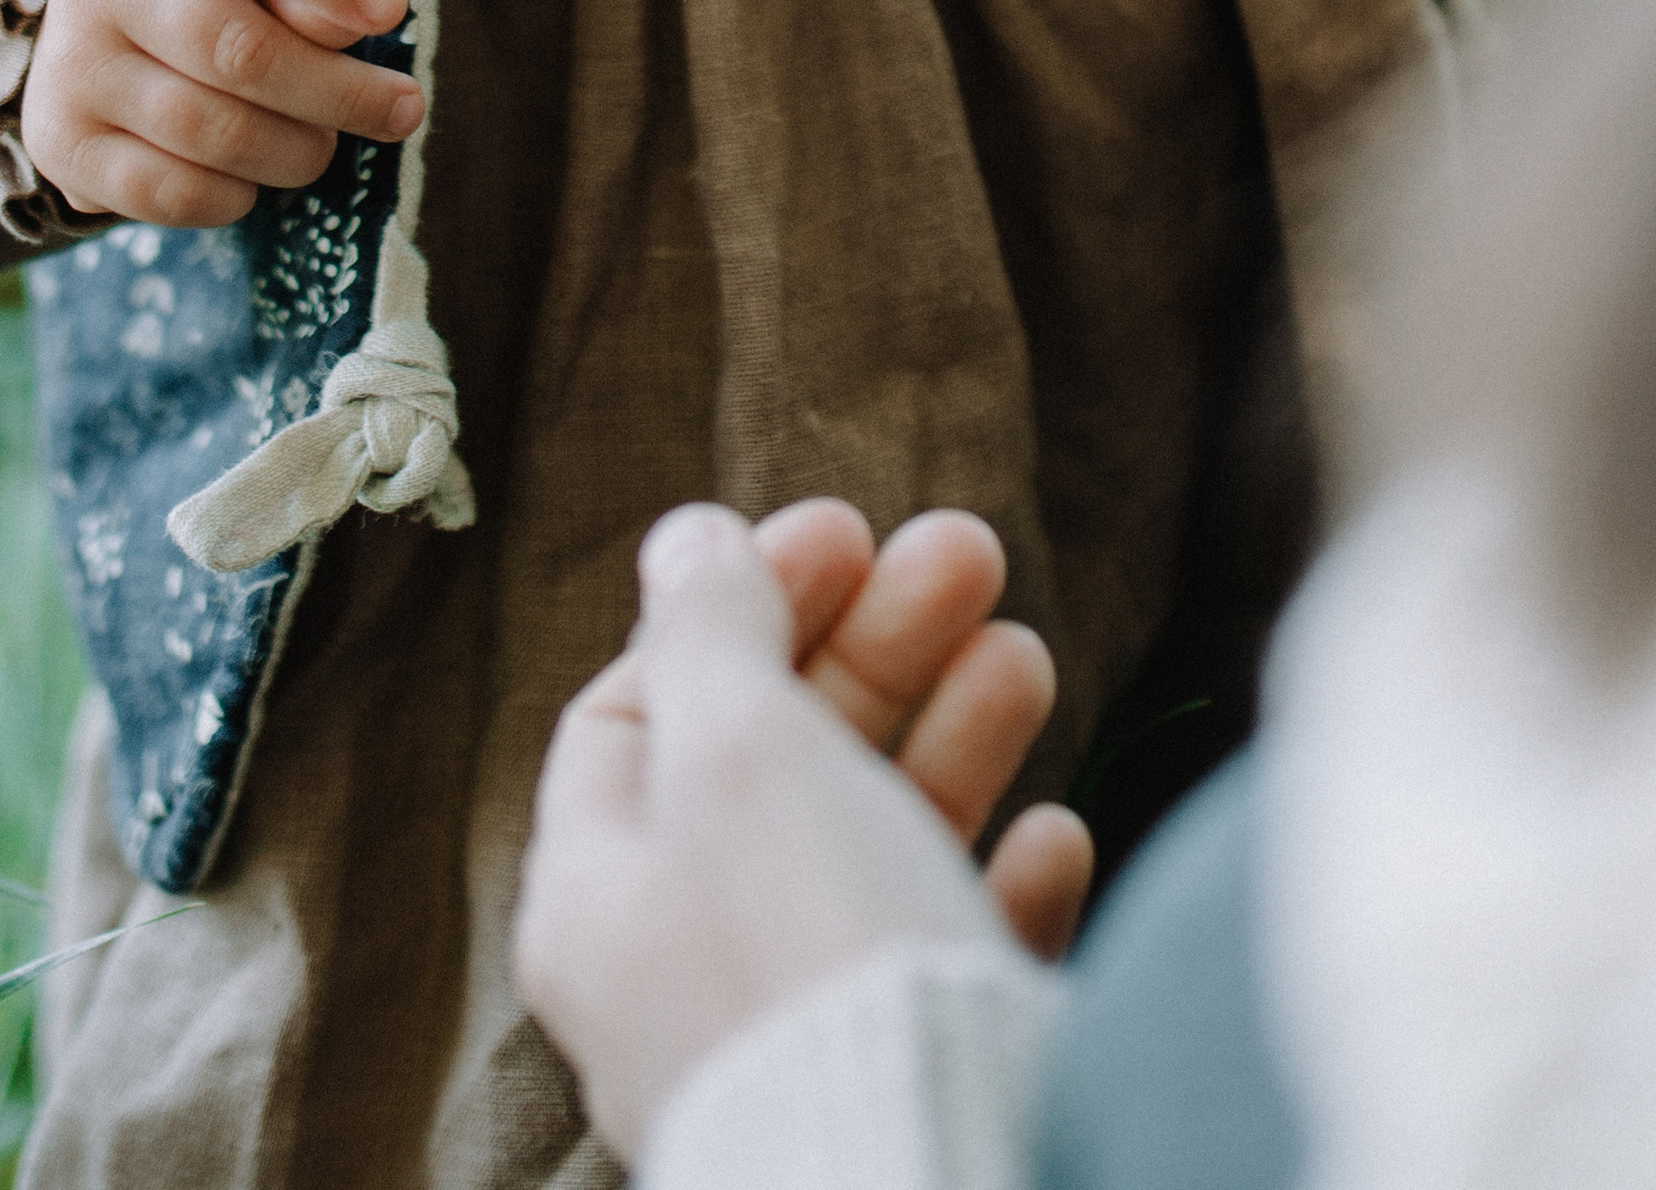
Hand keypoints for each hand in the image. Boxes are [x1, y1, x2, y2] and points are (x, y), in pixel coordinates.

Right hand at [23, 0, 420, 226]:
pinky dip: (233, 195)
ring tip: (323, 145)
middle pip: (235, 46)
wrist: (93, 29)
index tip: (393, 7)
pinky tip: (252, 177)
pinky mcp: (63, 144)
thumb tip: (356, 26)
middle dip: (337, 90)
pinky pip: (169, 190)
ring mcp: (69, 65)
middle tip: (402, 109)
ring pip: (209, 128)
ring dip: (294, 150)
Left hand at [516, 505, 1085, 1161]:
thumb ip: (708, 631)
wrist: (934, 1174)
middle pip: (774, 763)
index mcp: (601, 897)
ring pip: (873, 846)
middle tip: (971, 554)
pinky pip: (951, 959)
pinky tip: (1054, 834)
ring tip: (1025, 655)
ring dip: (953, 732)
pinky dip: (1003, 880)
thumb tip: (687, 542)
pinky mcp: (913, 1076)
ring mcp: (802, 1033)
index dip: (741, 601)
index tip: (848, 528)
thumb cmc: (808, 951)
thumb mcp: (736, 745)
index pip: (643, 707)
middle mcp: (686, 974)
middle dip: (877, 646)